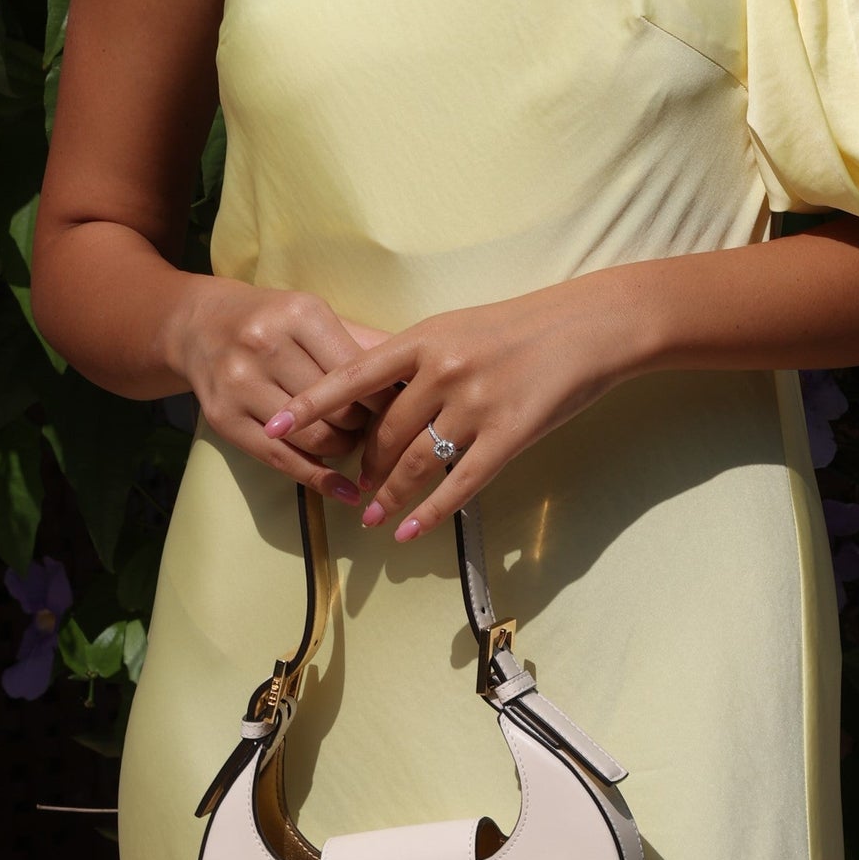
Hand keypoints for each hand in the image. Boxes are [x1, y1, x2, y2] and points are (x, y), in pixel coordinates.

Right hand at [168, 276, 394, 504]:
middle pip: (340, 407)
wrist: (198, 326)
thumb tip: (417, 374)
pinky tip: (345, 491)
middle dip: (367, 427)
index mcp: (300, 315)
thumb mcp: (314, 317)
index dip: (387, 399)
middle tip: (378, 431)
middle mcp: (267, 345)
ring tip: (352, 444)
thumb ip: (364, 343)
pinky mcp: (225, 419)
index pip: (359, 371)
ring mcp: (241, 383)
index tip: (404, 411)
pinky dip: (320, 480)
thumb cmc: (272, 322)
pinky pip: (281, 460)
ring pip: (314, 437)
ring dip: (345, 449)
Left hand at [262, 276, 634, 540]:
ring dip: (389, 496)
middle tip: (353, 486)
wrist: (585, 327)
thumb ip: (416, 361)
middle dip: (366, 465)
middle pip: (386, 432)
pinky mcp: (508, 436)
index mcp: (424, 339)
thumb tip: (374, 395)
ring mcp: (475, 405)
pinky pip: (460, 484)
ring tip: (372, 519)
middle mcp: (443, 371)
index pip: (352, 376)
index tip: (273, 426)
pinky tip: (410, 532)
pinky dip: (430, 513)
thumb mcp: (457, 329)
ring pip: (416, 463)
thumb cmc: (519, 327)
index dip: (310, 405)